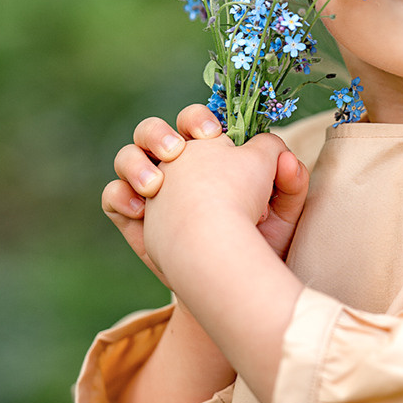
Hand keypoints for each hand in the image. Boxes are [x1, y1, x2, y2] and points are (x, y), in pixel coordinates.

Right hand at [102, 106, 307, 279]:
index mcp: (209, 155)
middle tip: (174, 151)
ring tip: (155, 186)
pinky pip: (112, 195)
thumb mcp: (283, 214)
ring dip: (135, 163)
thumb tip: (288, 158)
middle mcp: (175, 168)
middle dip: (157, 133)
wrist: (229, 283)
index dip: (198, 119)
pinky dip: (120, 196)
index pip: (194, 121)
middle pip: (151, 130)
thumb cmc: (257, 242)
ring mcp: (151, 191)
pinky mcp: (134, 218)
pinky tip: (141, 211)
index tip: (213, 133)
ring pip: (127, 157)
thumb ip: (291, 182)